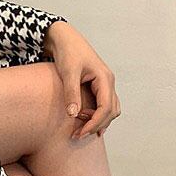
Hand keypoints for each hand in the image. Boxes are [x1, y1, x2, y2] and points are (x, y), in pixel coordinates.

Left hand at [43, 21, 121, 138]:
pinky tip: (85, 123)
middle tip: (77, 135)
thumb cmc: (68, 52)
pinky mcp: (98, 85)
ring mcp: (105, 84)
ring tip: (81, 130)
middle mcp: (108, 82)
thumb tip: (73, 115)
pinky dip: (98, 116)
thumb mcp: (68, 73)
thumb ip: (71, 93)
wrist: (64, 39)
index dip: (95, 123)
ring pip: (111, 109)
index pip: (106, 107)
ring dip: (99, 122)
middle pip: (111, 112)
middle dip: (96, 125)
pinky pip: (104, 105)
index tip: (80, 133)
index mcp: (105, 78)